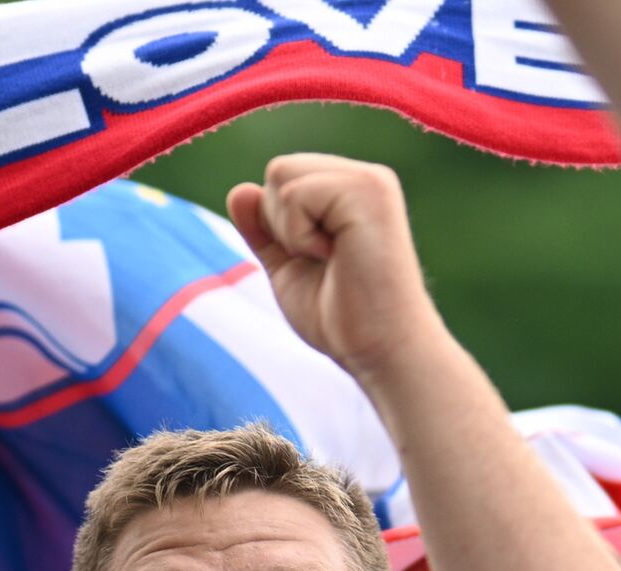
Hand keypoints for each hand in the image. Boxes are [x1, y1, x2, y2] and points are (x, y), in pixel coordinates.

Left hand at [225, 154, 442, 380]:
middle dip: (280, 224)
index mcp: (350, 192)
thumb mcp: (288, 268)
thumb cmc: (342, 319)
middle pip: (278, 170)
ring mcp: (368, 181)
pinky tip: (335, 257)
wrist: (381, 350)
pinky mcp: (367, 190)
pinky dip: (298, 236)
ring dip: (290, 231)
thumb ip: (263, 229)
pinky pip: (293, 194)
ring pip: (281, 176)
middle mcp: (363, 178)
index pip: (283, 179)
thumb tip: (238, 190)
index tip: (317, 262)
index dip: (278, 226)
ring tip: (331, 260)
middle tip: (323, 261)